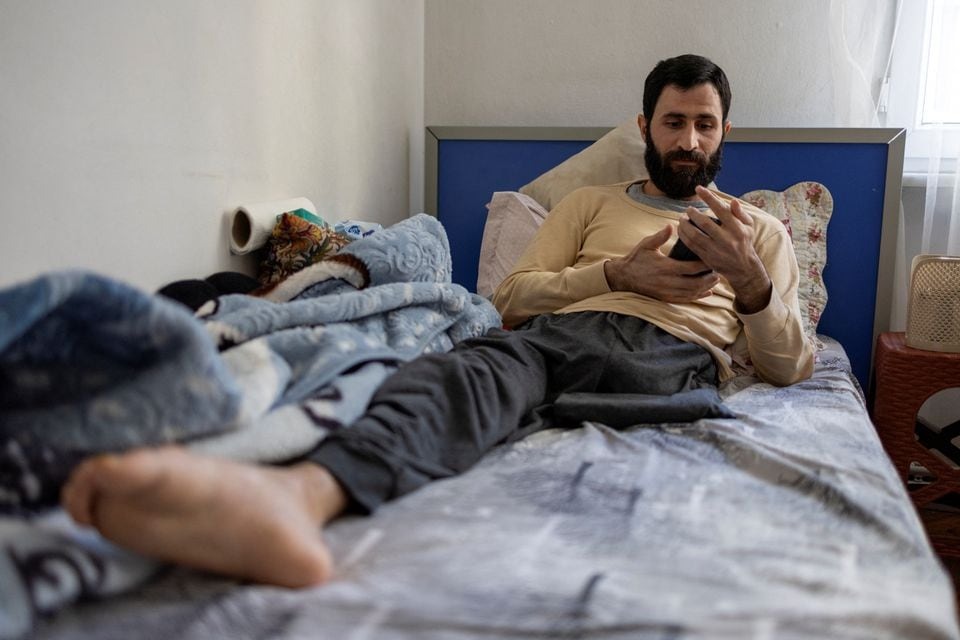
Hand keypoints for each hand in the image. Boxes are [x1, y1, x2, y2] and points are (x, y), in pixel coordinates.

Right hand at [604, 225, 720, 302]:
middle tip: (719, 271)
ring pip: (692, 292)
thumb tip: (671, 226)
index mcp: (665, 267)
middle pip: (695, 283)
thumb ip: (660, 236)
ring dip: (705, 288)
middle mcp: (668, 282)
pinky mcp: (665, 297)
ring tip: (716, 281)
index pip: (691, 268)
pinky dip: (697, 297)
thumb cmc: (636, 259)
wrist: (623, 277)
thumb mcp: (646, 245)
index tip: (713, 258)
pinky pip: (685, 299)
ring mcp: (667, 291)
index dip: (704, 265)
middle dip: (709, 278)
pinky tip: (706, 293)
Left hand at [676, 186, 771, 312]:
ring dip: (685, 225)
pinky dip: (684, 236)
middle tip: (688, 209)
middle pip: (705, 223)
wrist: (743, 268)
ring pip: (695, 235)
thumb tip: (732, 201)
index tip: (699, 188)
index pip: (721, 210)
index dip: (709, 198)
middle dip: (693, 214)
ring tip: (682, 219)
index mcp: (737, 229)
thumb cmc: (745, 242)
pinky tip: (681, 230)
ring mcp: (716, 250)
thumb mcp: (748, 227)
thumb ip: (740, 213)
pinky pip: (692, 246)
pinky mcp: (708, 258)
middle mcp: (726, 239)